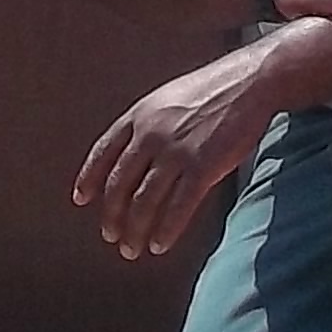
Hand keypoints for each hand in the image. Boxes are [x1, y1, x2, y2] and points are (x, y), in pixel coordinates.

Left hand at [72, 49, 273, 257]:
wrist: (250, 82)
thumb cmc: (213, 90)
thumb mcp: (167, 100)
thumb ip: (147, 126)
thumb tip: (132, 156)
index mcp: (139, 116)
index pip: (103, 153)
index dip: (89, 179)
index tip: (81, 199)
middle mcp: (151, 135)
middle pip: (120, 185)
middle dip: (113, 216)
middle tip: (111, 236)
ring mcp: (176, 152)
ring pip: (145, 202)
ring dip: (135, 231)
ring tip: (132, 249)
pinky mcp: (203, 168)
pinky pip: (178, 208)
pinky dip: (165, 231)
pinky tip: (159, 245)